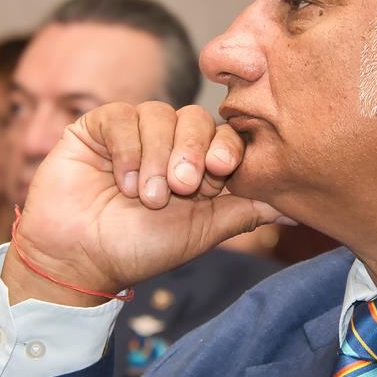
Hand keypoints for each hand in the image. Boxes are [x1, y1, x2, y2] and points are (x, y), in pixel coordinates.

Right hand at [4, 102, 287, 306]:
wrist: (80, 261)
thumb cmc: (140, 249)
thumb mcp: (202, 231)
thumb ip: (246, 210)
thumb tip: (297, 206)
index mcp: (197, 163)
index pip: (224, 135)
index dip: (225, 148)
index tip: (219, 171)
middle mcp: (168, 142)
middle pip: (195, 119)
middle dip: (192, 151)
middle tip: (182, 187)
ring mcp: (132, 132)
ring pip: (160, 115)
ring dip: (157, 158)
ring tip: (146, 197)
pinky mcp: (98, 127)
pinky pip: (123, 117)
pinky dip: (127, 150)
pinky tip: (122, 183)